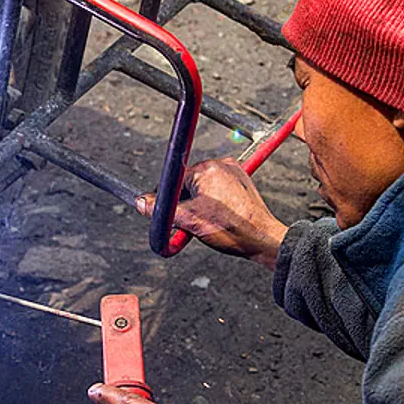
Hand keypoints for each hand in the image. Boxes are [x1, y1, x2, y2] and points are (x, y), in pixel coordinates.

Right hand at [136, 158, 288, 267]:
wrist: (262, 238)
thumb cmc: (231, 229)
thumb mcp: (189, 221)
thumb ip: (162, 210)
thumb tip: (141, 203)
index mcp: (206, 170)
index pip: (173, 179)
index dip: (167, 199)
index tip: (169, 213)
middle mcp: (220, 164)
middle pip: (188, 182)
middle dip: (185, 202)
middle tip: (191, 223)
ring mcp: (233, 171)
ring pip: (203, 186)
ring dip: (199, 203)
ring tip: (209, 222)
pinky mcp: (241, 179)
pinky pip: (218, 187)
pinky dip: (214, 201)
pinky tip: (220, 217)